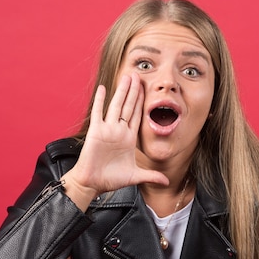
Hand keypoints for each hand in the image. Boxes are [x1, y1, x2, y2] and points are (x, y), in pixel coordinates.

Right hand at [61, 73, 168, 205]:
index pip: (137, 115)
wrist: (92, 183)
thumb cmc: (110, 179)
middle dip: (134, 91)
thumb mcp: (135, 176)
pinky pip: (98, 112)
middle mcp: (119, 131)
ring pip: (116, 106)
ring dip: (122, 91)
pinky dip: (100, 100)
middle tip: (138, 75)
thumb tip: (167, 182)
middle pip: (128, 106)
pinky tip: (103, 88)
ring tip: (127, 76)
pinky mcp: (96, 131)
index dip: (142, 101)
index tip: (147, 88)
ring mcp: (107, 130)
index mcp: (128, 138)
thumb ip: (151, 176)